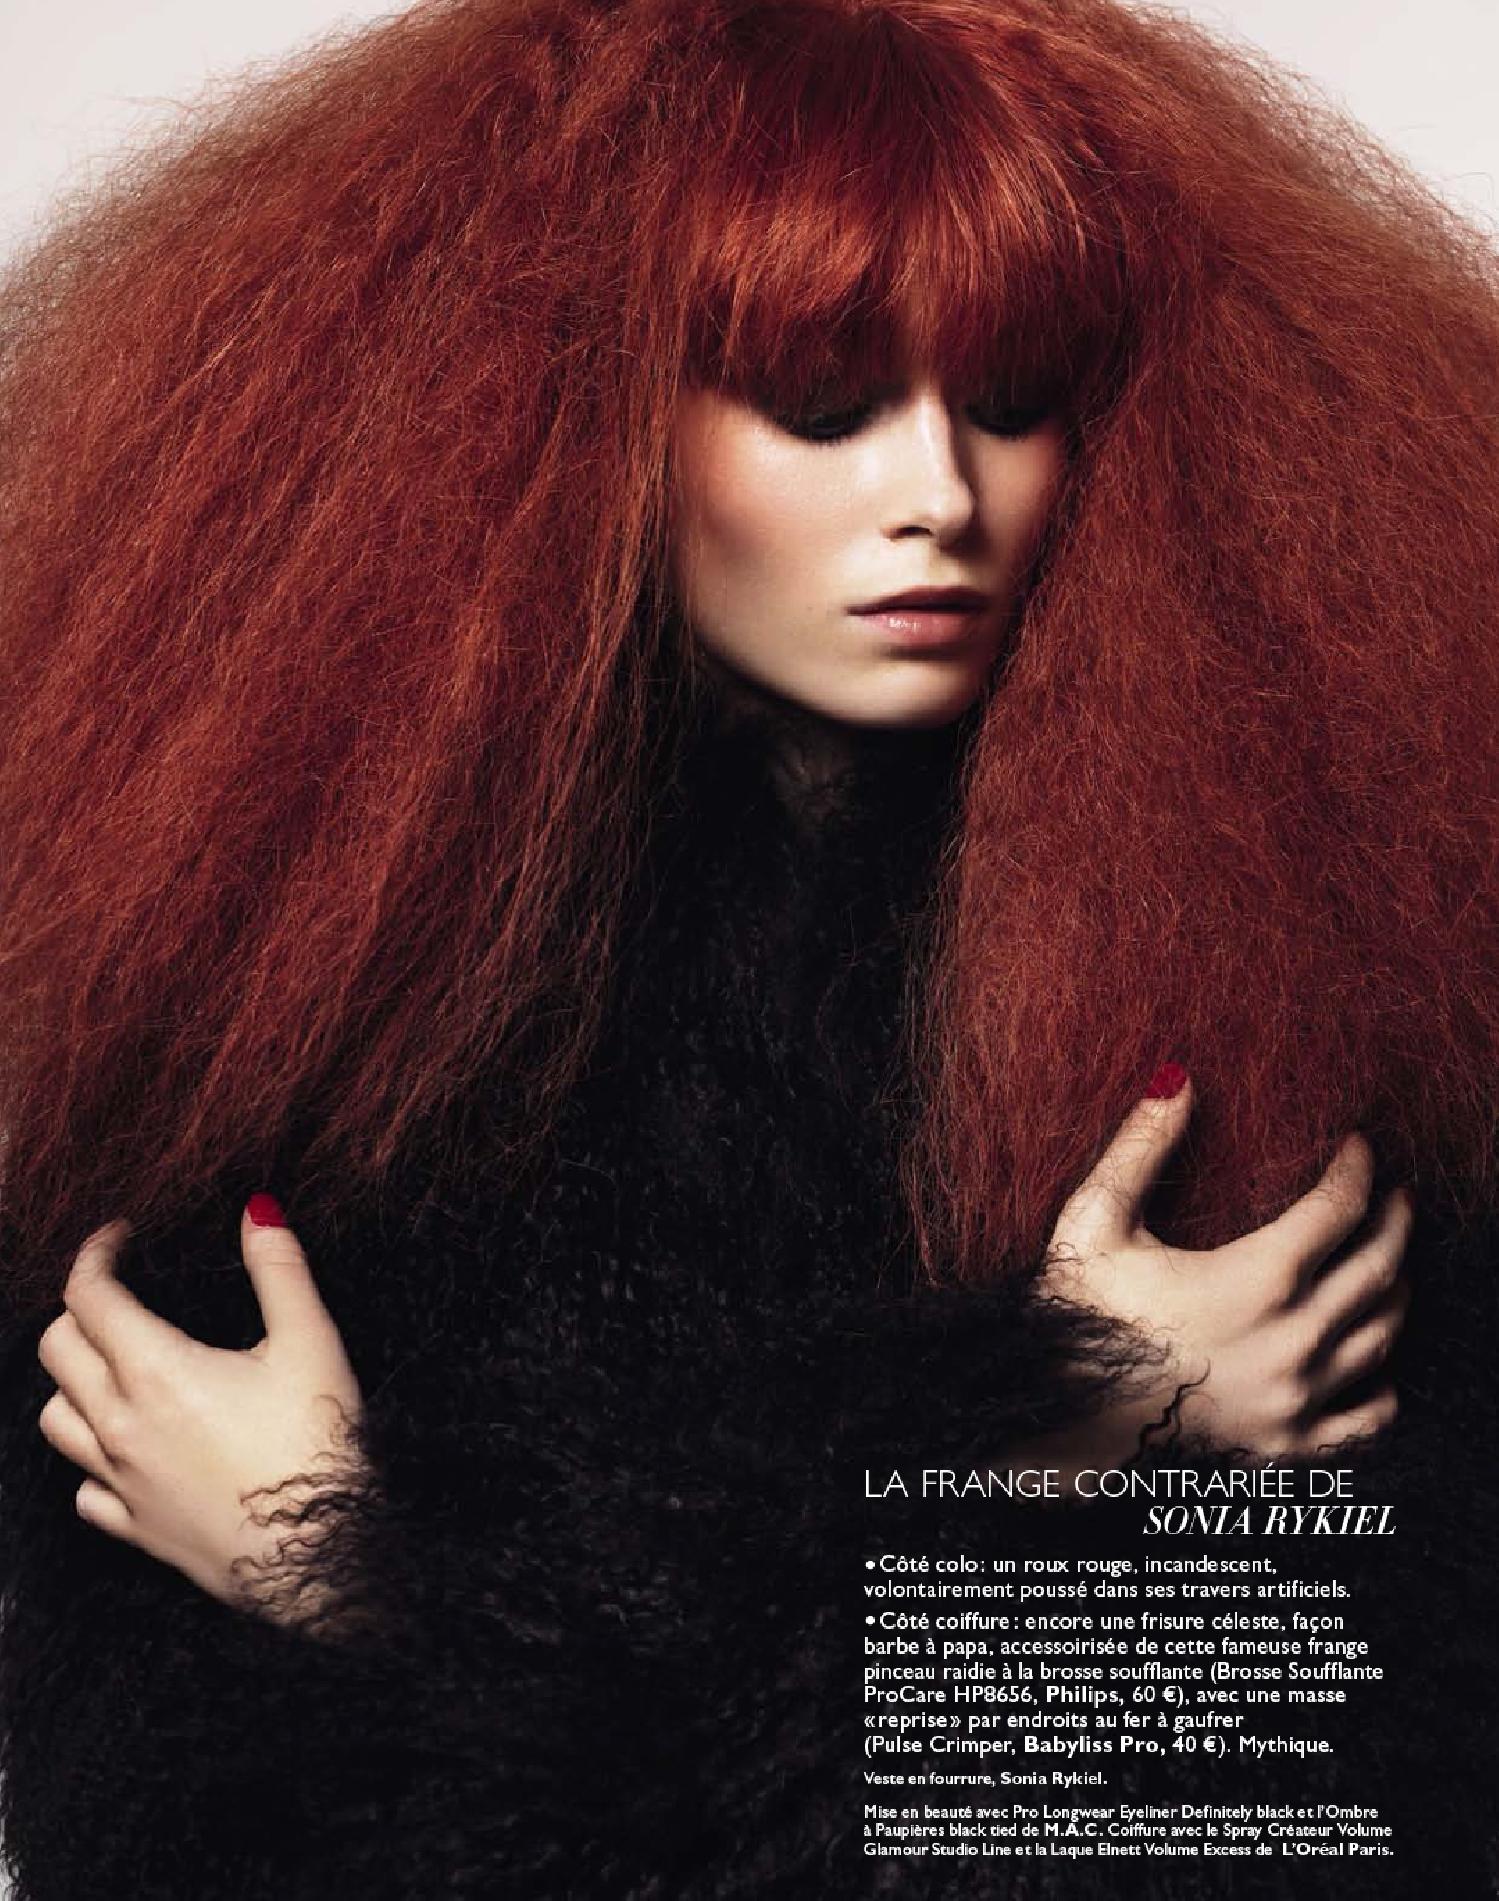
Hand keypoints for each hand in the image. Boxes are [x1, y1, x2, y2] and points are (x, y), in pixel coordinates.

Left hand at [36, 1199, 364, 1627]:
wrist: (323, 1557)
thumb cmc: (317, 1446)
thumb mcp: (310, 1342)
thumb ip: (279, 1269)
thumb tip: (258, 1209)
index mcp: (156, 1371)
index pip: (89, 1296)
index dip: (97, 1254)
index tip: (120, 1237)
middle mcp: (120, 1426)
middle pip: (57, 1350)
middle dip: (80, 1308)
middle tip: (119, 1293)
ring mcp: (121, 1483)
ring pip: (54, 1420)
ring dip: (72, 1382)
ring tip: (111, 1366)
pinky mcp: (136, 1529)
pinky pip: (84, 1490)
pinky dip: (92, 1461)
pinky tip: (127, 1450)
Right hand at [1039, 1070, 1408, 1465]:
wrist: (1056, 1413)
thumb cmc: (1075, 1312)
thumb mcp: (1096, 1219)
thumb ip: (1142, 1147)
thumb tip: (1176, 1077)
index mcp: (1255, 1281)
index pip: (1338, 1209)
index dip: (1356, 1170)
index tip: (1357, 1146)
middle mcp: (1291, 1342)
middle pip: (1378, 1268)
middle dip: (1393, 1221)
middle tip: (1394, 1193)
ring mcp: (1294, 1399)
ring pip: (1382, 1336)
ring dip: (1393, 1290)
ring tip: (1386, 1259)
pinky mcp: (1286, 1445)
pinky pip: (1367, 1416)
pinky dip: (1382, 1382)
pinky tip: (1373, 1357)